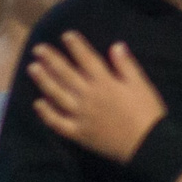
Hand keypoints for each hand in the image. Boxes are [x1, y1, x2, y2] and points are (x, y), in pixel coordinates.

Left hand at [30, 33, 167, 163]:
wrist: (149, 145)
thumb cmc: (148, 113)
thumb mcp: (142, 85)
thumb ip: (127, 65)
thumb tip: (116, 45)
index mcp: (106, 83)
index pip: (87, 59)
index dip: (76, 46)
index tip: (66, 35)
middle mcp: (89, 97)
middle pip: (66, 74)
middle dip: (52, 59)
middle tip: (38, 49)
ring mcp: (81, 115)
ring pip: (57, 95)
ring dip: (44, 81)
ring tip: (33, 68)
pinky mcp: (79, 133)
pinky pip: (58, 122)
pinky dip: (47, 113)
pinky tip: (38, 104)